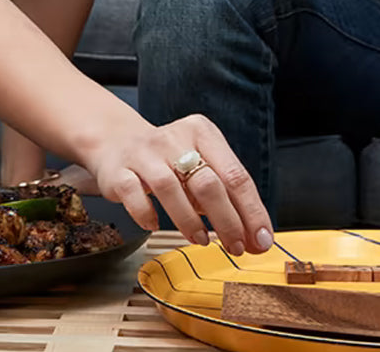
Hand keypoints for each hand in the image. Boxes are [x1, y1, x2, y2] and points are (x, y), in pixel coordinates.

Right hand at [82, 113, 273, 255]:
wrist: (117, 141)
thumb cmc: (169, 160)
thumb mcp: (201, 165)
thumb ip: (226, 197)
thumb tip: (254, 238)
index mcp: (202, 133)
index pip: (235, 174)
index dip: (251, 211)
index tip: (261, 239)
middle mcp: (174, 138)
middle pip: (207, 182)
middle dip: (227, 221)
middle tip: (236, 247)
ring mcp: (144, 153)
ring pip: (170, 188)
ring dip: (190, 221)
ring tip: (201, 241)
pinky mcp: (119, 171)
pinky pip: (134, 196)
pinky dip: (147, 215)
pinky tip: (156, 226)